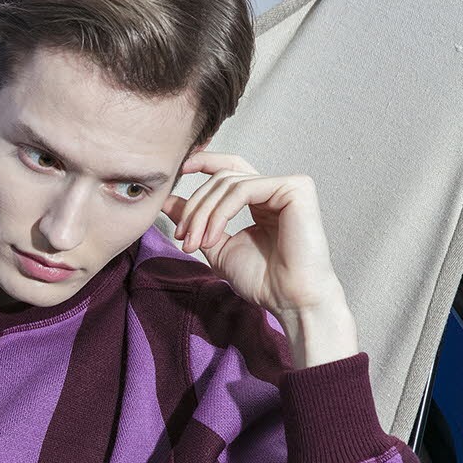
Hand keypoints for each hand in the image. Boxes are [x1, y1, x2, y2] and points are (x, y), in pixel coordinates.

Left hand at [161, 152, 346, 317]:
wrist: (288, 299)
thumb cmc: (261, 281)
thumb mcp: (216, 246)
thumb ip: (196, 221)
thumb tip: (168, 199)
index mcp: (259, 200)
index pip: (229, 170)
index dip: (203, 163)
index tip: (178, 171)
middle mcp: (274, 189)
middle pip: (222, 177)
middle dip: (195, 206)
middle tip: (183, 237)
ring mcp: (286, 186)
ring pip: (229, 183)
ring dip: (204, 213)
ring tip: (195, 243)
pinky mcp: (295, 188)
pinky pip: (244, 189)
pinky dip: (221, 212)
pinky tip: (212, 237)